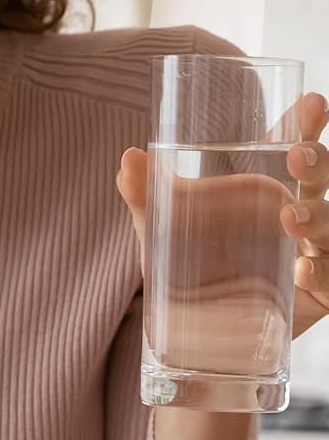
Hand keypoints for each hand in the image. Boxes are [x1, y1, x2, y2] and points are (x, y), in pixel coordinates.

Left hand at [116, 91, 328, 347]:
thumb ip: (144, 195)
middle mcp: (298, 216)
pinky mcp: (318, 296)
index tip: (311, 103)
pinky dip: (321, 272)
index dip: (305, 125)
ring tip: (293, 216)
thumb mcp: (159, 231)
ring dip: (320, 217)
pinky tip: (302, 270)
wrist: (191, 336)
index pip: (294, 149)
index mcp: (267, 191)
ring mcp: (312, 255)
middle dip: (319, 163)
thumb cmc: (185, 270)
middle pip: (321, 181)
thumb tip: (130, 158)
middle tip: (299, 156)